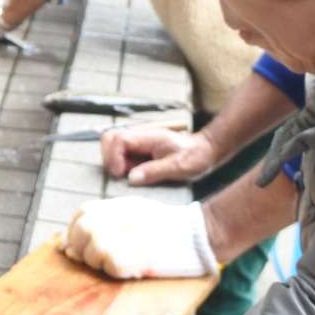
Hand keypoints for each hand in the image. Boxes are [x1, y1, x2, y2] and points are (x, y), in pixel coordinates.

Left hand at [63, 196, 215, 278]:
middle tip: (93, 259)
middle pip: (84, 230)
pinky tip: (127, 269)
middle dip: (81, 247)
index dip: (74, 231)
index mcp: (122, 205)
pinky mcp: (138, 256)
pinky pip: (112, 267)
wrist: (201, 236)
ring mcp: (130, 235)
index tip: (76, 245)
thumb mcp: (136, 213)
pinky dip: (114, 271)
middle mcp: (123, 216)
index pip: (82, 214)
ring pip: (94, 249)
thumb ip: (105, 222)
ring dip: (97, 261)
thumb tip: (68, 244)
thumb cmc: (169, 229)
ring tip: (115, 263)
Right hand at [101, 125, 216, 183]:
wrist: (204, 150)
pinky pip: (121, 154)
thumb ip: (154, 172)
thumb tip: (131, 178)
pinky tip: (133, 174)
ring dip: (114, 161)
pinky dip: (121, 164)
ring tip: (126, 175)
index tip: (119, 174)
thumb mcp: (178, 167)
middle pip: (110, 138)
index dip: (114, 157)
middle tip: (119, 175)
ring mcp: (138, 141)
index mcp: (149, 136)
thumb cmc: (195, 157)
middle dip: (109, 157)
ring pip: (112, 146)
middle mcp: (140, 135)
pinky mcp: (139, 149)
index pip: (119, 139)